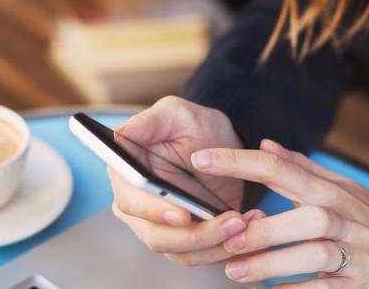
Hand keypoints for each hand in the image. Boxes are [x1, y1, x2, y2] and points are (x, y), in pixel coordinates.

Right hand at [108, 96, 251, 262]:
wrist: (221, 144)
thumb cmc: (194, 125)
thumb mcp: (175, 113)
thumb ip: (148, 122)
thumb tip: (119, 135)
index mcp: (126, 176)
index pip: (131, 202)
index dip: (154, 212)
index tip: (183, 214)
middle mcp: (138, 206)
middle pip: (157, 236)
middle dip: (197, 234)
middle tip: (233, 221)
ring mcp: (161, 226)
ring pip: (182, 252)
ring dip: (217, 244)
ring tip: (246, 222)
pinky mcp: (187, 239)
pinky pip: (203, 256)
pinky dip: (226, 249)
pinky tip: (249, 229)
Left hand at [187, 139, 368, 287]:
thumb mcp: (341, 189)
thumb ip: (301, 168)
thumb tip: (267, 145)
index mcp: (329, 190)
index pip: (278, 168)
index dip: (237, 161)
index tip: (200, 158)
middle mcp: (341, 217)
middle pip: (300, 216)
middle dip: (260, 228)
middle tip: (224, 237)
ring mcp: (354, 252)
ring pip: (311, 254)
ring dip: (271, 263)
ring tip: (234, 271)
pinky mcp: (360, 283)